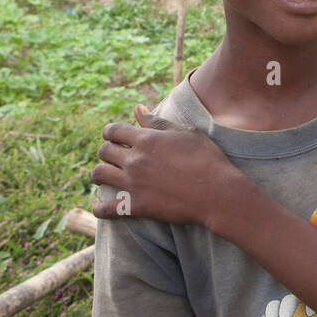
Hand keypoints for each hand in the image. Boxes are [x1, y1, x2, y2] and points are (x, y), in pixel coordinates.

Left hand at [92, 105, 246, 231]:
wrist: (218, 194)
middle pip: (103, 151)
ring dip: (99, 174)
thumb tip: (137, 108)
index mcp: (146, 139)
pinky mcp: (136, 207)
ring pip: (98, 175)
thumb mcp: (186, 133)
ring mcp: (133, 184)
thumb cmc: (207, 159)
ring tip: (106, 176)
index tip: (115, 137)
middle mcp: (135, 160)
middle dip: (106, 151)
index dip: (110, 132)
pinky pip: (105, 209)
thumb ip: (158, 122)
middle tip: (114, 156)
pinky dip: (99, 207)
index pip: (112, 130)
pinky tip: (102, 205)